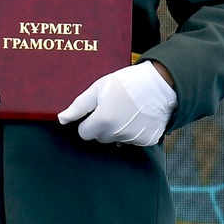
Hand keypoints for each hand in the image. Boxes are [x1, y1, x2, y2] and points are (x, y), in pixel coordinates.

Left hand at [57, 61, 175, 145]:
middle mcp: (117, 134)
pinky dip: (134, 131)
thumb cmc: (127, 82)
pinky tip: (139, 117)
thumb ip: (79, 106)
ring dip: (118, 129)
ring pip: (117, 139)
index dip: (88, 122)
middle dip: (102, 125)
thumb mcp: (99, 88)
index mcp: (103, 121)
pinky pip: (134, 140)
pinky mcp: (147, 140)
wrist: (161, 84)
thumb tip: (62, 119)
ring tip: (127, 110)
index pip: (84, 133)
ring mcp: (133, 138)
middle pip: (101, 137)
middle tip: (113, 107)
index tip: (96, 111)